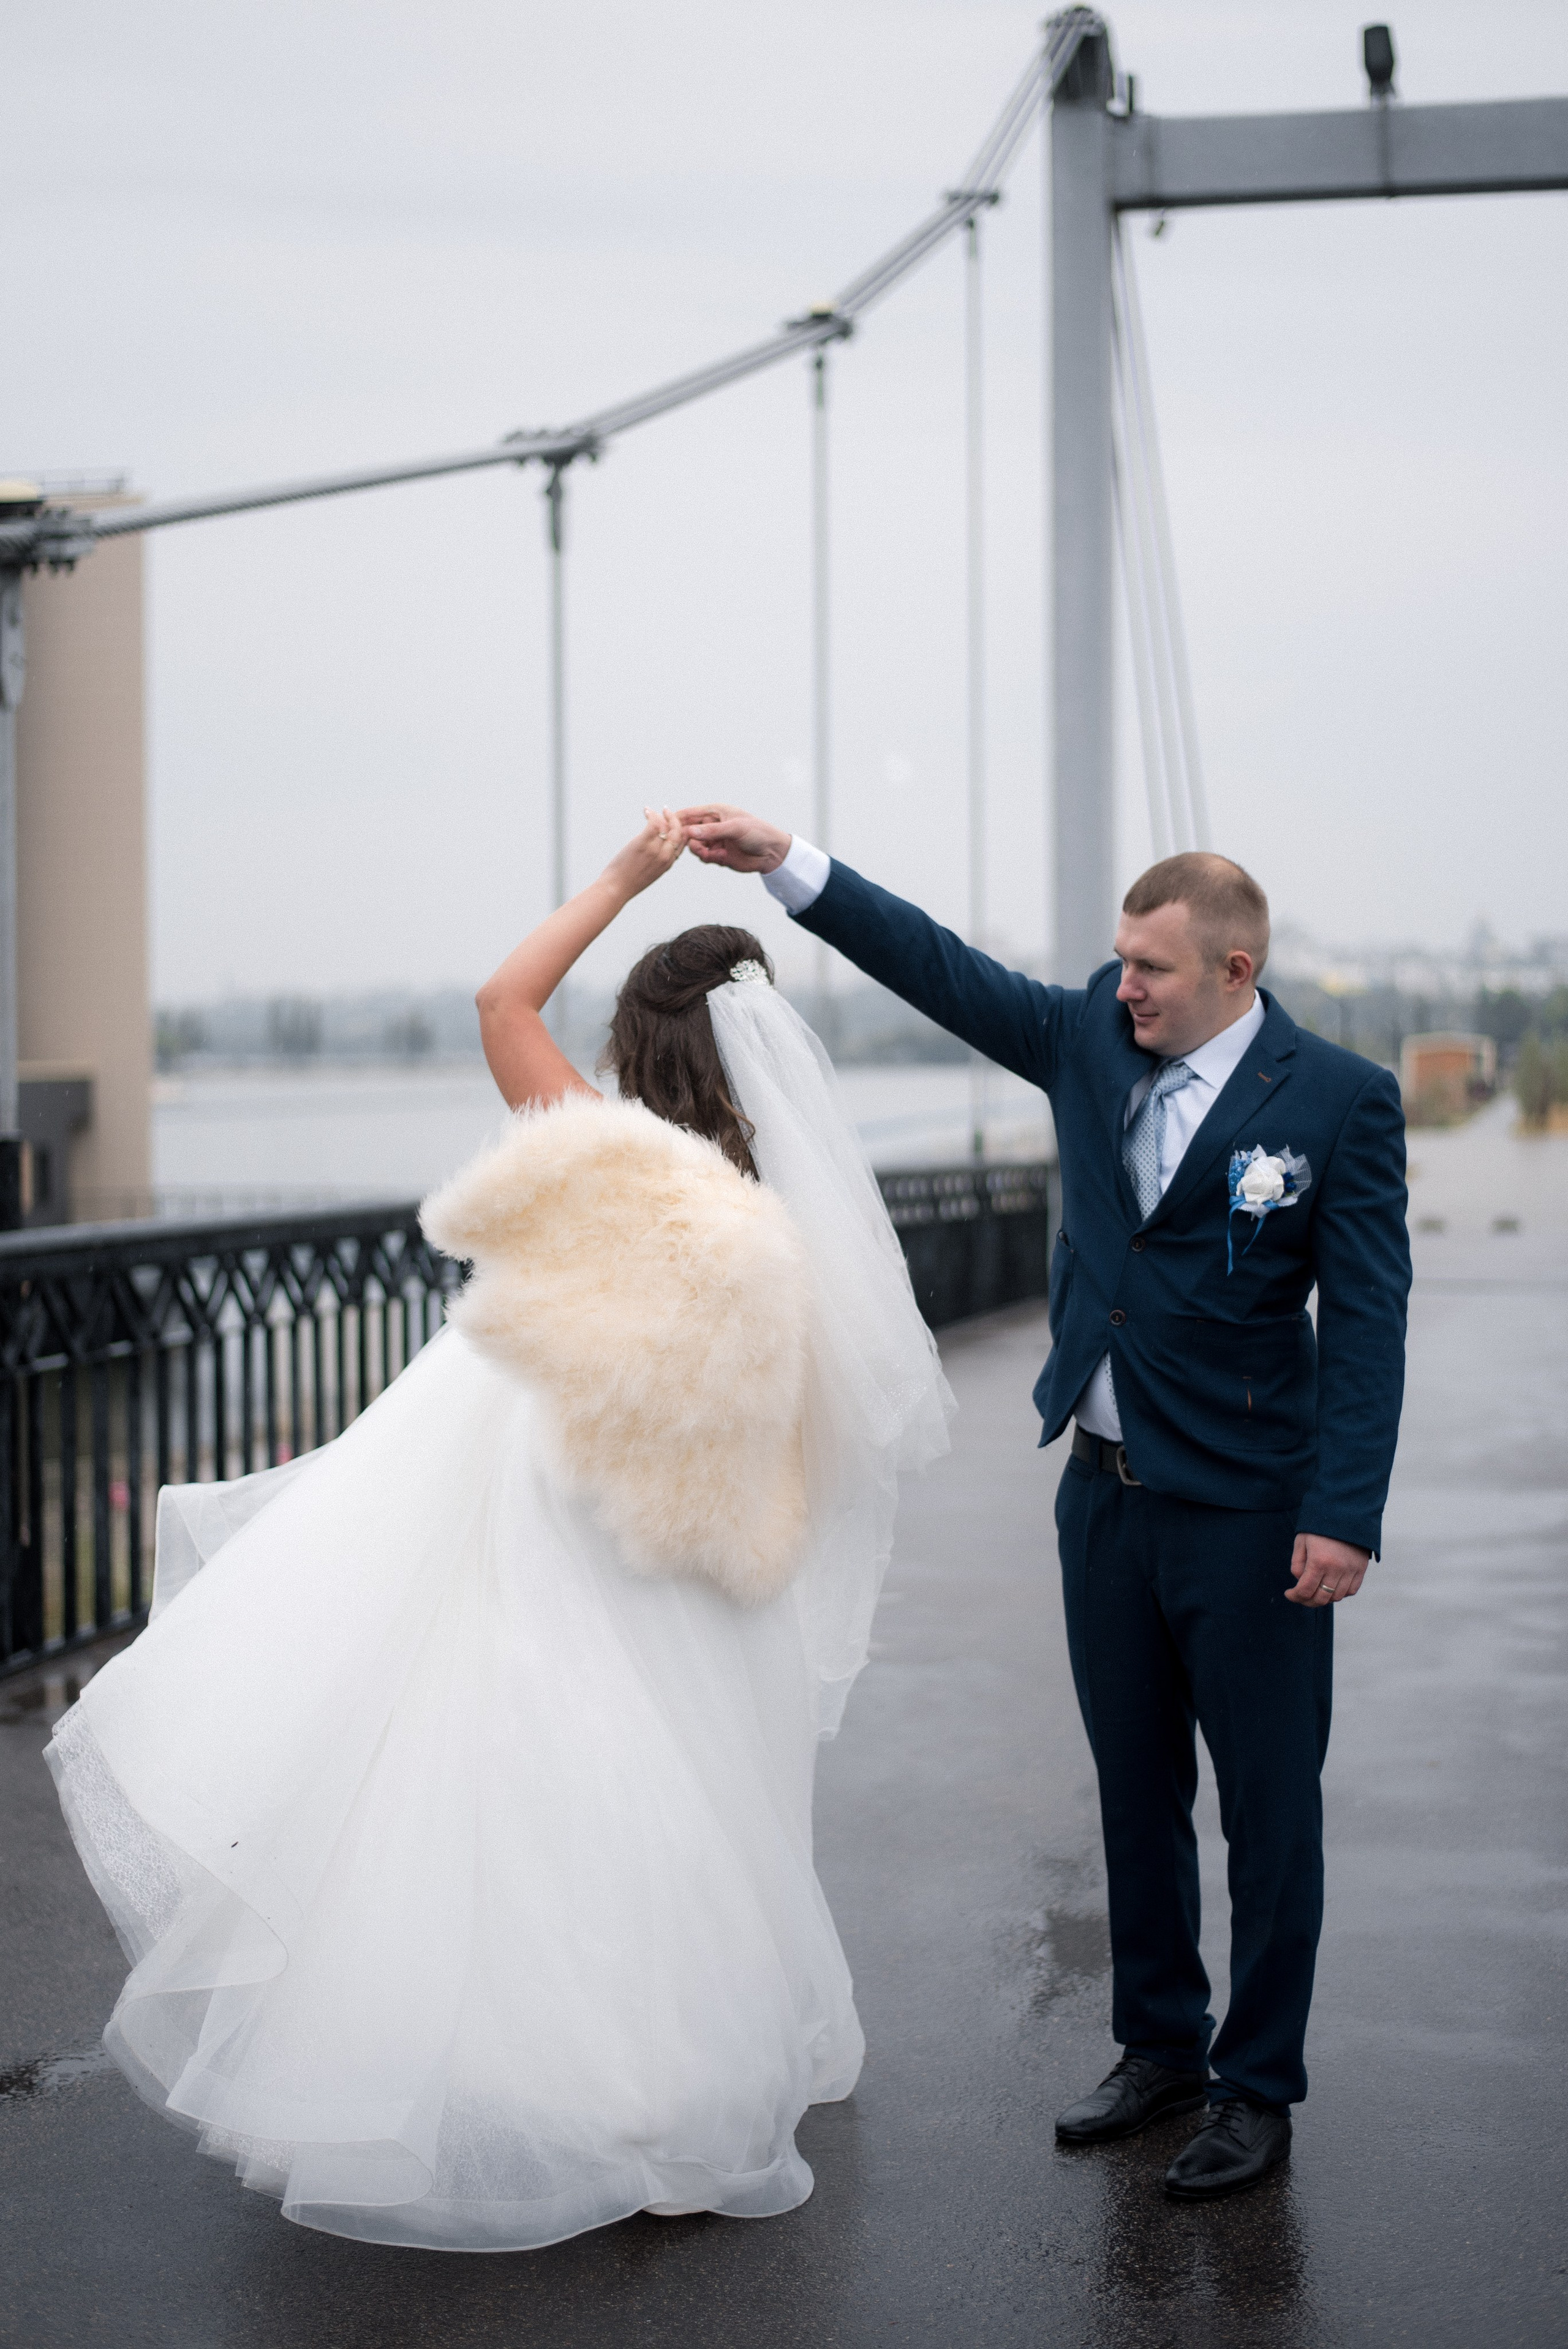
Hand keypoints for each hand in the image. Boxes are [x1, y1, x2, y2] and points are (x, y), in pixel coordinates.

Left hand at [600, 808, 687, 903]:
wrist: (617, 888)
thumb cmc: (628, 882)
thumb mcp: (649, 873)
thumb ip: (655, 861)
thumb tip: (652, 850)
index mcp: (668, 863)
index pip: (682, 842)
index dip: (679, 829)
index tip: (672, 822)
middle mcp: (665, 856)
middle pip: (679, 832)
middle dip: (675, 819)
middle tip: (667, 811)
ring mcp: (655, 850)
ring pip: (667, 826)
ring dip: (662, 814)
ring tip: (652, 811)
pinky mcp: (643, 843)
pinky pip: (654, 824)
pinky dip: (652, 814)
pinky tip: (646, 811)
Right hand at [677, 803, 791, 873]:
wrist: (771, 852)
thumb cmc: (757, 832)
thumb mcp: (735, 828)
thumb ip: (712, 831)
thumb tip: (689, 832)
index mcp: (715, 812)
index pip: (690, 813)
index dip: (677, 819)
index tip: (666, 826)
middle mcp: (712, 825)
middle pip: (688, 831)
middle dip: (685, 838)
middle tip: (688, 844)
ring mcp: (714, 840)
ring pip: (694, 846)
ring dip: (698, 850)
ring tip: (710, 853)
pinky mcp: (717, 855)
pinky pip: (704, 857)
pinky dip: (708, 858)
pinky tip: (720, 857)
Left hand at [1287, 1534, 1369, 1606]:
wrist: (1345, 1512)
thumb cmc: (1319, 1527)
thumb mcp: (1301, 1542)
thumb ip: (1297, 1564)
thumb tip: (1299, 1581)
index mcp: (1319, 1561)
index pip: (1305, 1590)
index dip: (1295, 1596)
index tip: (1289, 1594)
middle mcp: (1336, 1568)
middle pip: (1321, 1598)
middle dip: (1307, 1601)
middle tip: (1301, 1596)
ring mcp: (1351, 1570)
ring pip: (1336, 1597)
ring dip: (1324, 1598)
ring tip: (1316, 1590)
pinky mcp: (1361, 1569)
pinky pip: (1351, 1591)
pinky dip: (1340, 1593)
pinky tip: (1331, 1587)